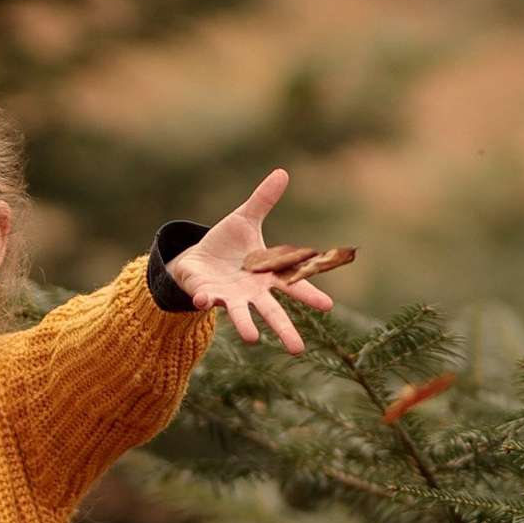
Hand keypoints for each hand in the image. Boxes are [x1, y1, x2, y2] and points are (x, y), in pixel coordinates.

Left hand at [168, 171, 352, 352]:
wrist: (196, 258)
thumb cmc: (226, 243)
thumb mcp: (245, 217)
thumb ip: (263, 200)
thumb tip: (282, 172)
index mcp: (266, 274)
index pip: (293, 284)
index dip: (310, 294)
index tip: (328, 306)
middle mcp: (251, 291)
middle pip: (272, 311)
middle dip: (284, 329)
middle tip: (298, 350)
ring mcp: (229, 296)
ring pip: (240, 315)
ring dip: (245, 325)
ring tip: (253, 339)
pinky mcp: (206, 294)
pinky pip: (206, 299)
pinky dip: (205, 301)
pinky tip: (203, 302)